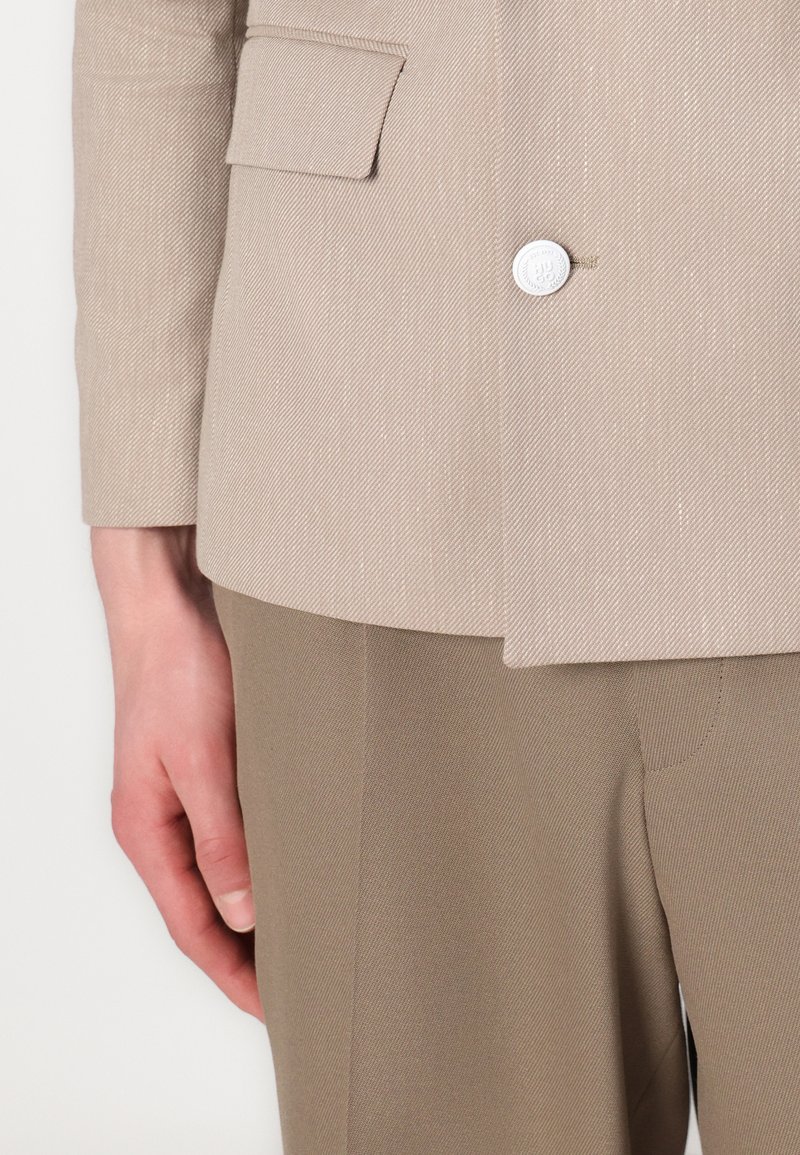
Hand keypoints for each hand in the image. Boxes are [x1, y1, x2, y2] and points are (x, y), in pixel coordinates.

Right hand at [91, 526, 262, 1020]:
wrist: (170, 604)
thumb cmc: (176, 671)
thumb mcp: (203, 759)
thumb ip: (221, 837)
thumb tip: (243, 912)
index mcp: (145, 828)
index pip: (191, 925)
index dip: (232, 972)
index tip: (273, 1008)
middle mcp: (159, 821)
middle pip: (202, 908)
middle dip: (244, 954)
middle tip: (297, 986)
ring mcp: (181, 796)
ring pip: (219, 873)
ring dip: (254, 911)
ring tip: (301, 941)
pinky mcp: (207, 769)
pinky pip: (232, 835)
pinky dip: (260, 863)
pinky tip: (290, 869)